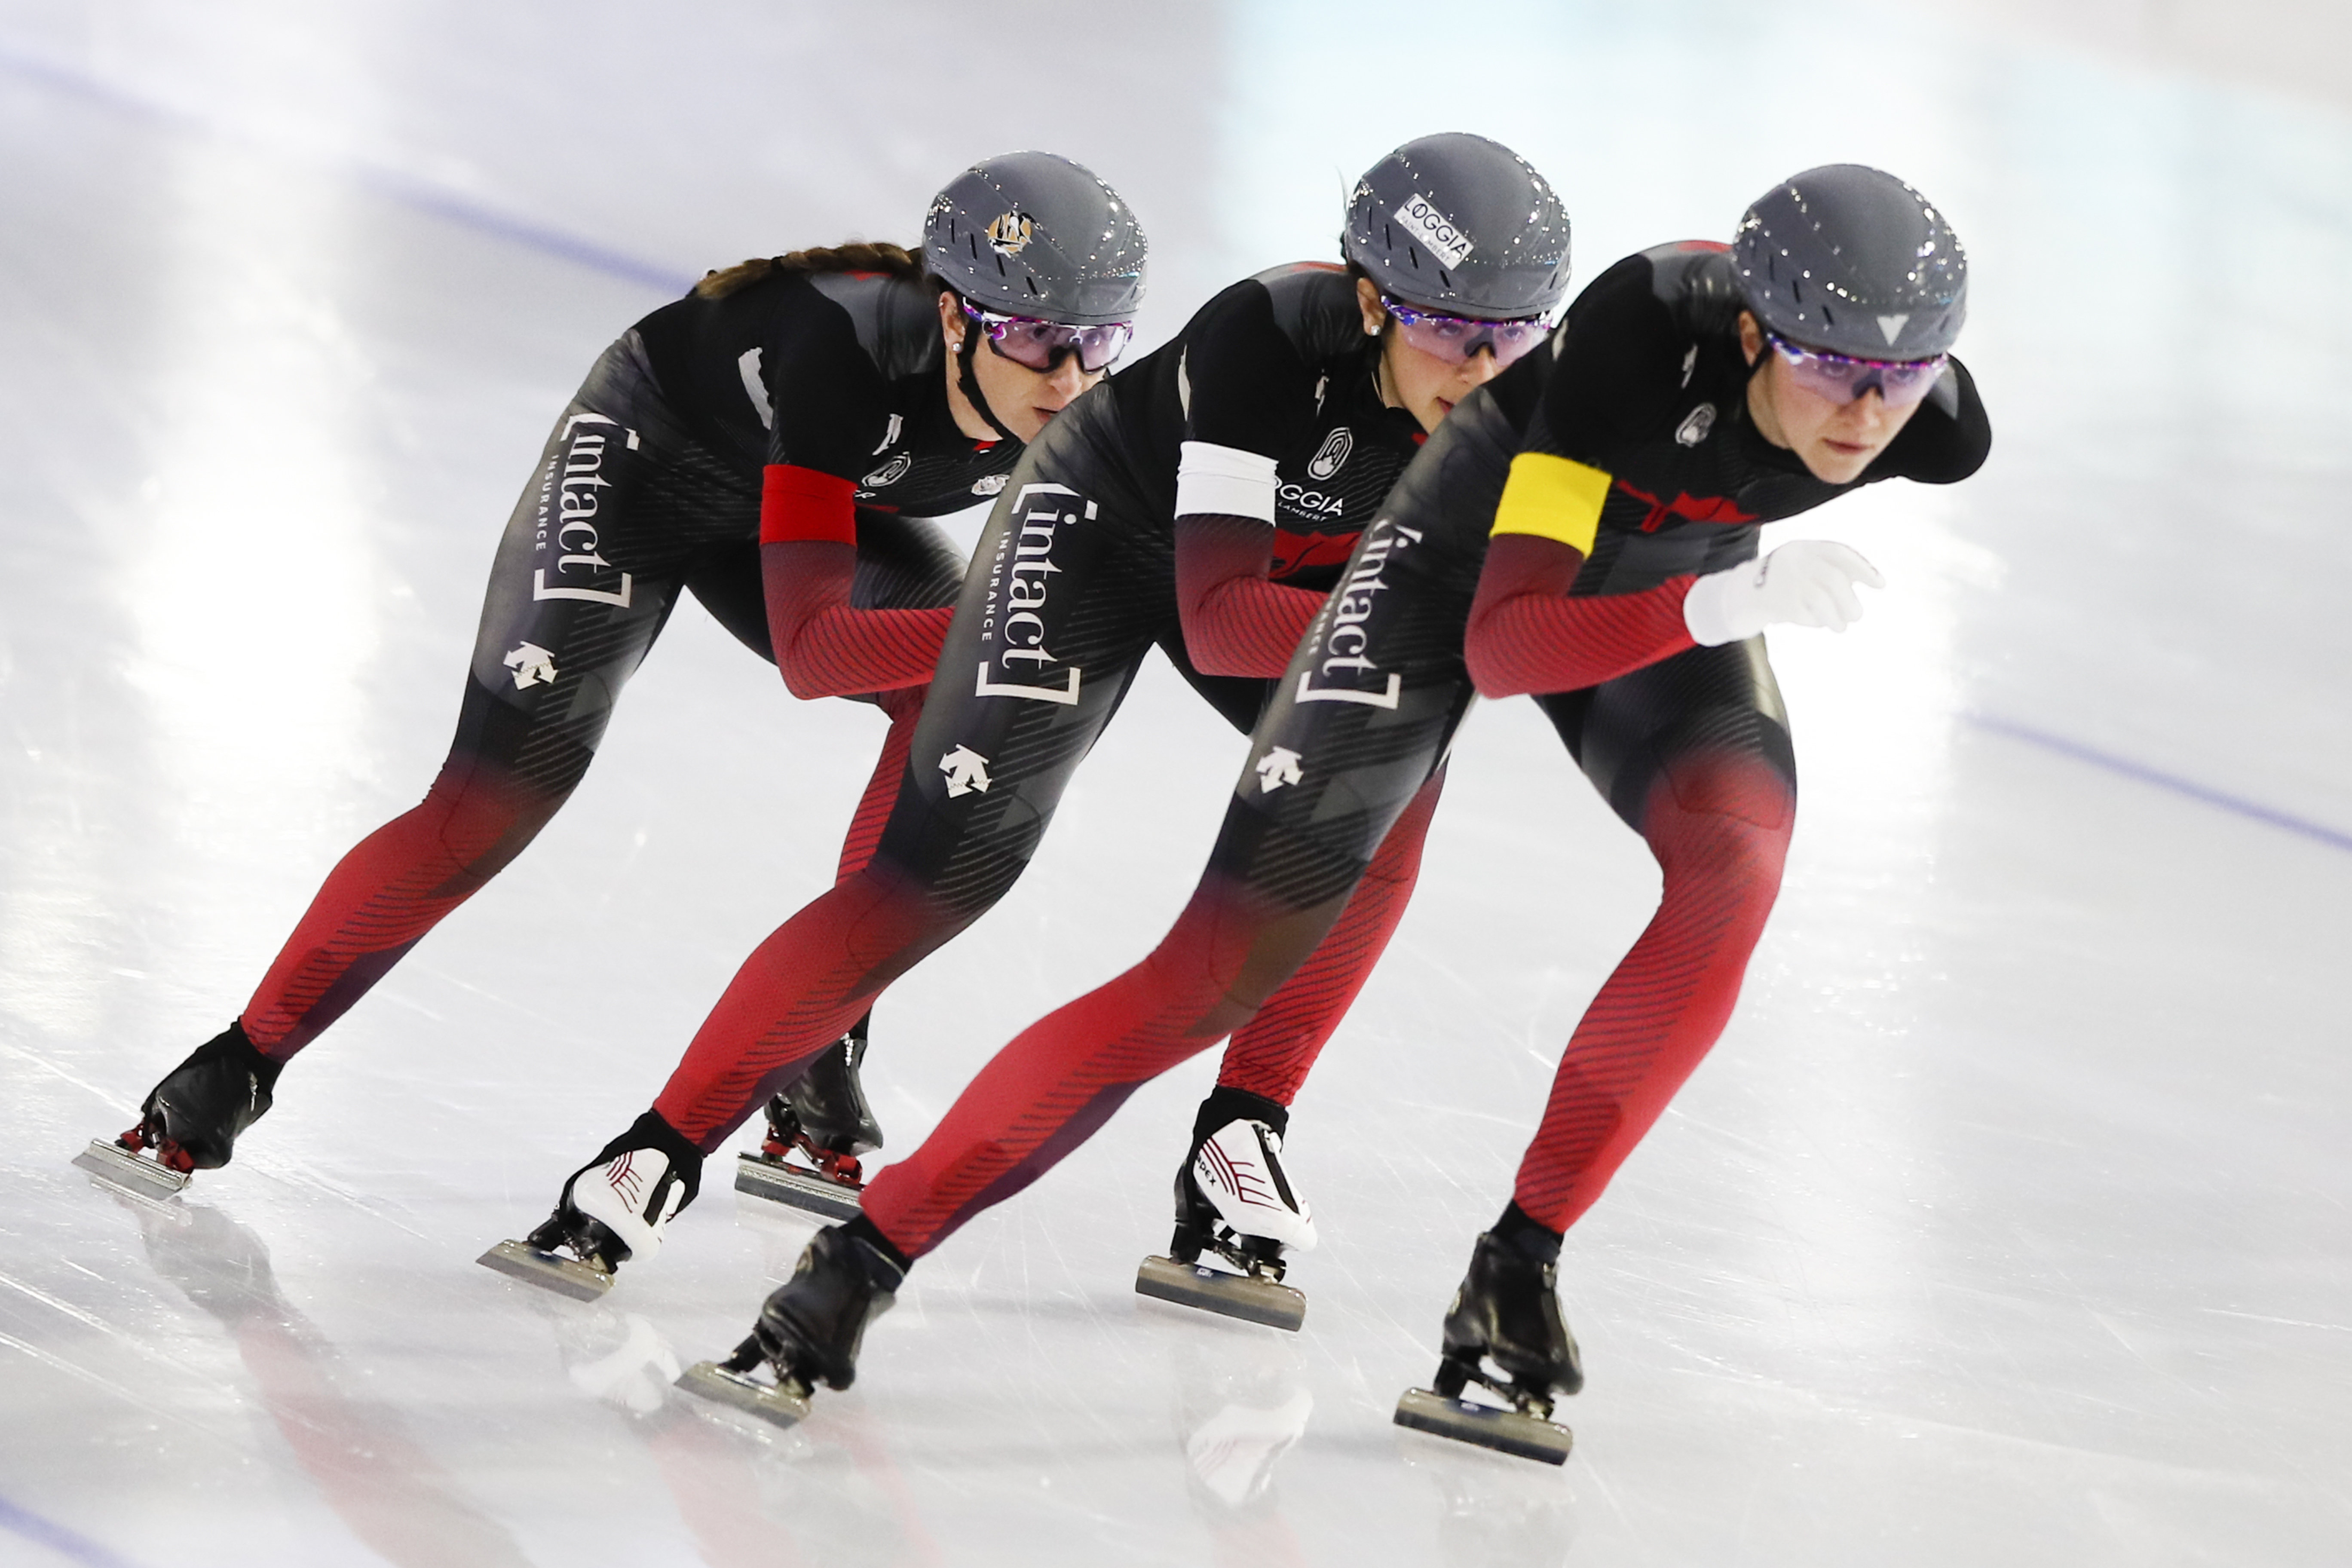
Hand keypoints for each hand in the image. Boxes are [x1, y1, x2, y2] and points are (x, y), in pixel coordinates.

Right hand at [1682, 540, 1883, 645]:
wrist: (1743, 593)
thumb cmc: (1788, 580)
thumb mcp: (1807, 565)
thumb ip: (1834, 568)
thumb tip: (1875, 580)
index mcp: (1803, 547)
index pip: (1838, 553)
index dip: (1863, 568)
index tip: (1881, 585)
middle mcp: (1792, 560)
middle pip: (1832, 580)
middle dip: (1849, 601)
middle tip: (1857, 616)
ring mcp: (1782, 581)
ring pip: (1820, 600)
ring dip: (1836, 618)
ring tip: (1841, 627)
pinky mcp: (1776, 603)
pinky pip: (1805, 616)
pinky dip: (1816, 622)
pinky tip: (1817, 622)